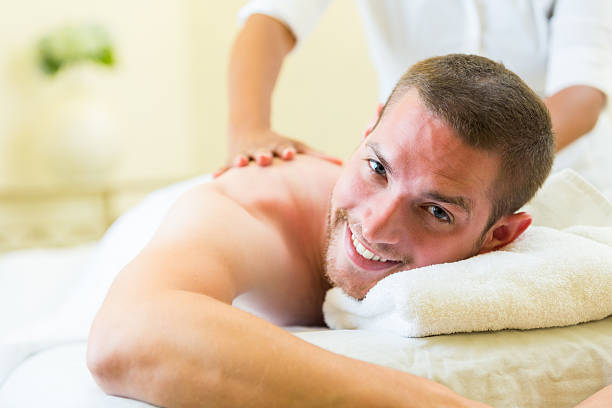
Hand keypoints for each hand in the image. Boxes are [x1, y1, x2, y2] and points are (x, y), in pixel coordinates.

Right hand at [214, 129, 342, 177]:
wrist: (248, 130)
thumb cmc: (280, 145)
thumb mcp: (298, 146)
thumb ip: (318, 157)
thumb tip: (343, 164)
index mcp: (279, 147)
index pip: (284, 149)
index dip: (286, 151)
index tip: (288, 154)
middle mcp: (261, 150)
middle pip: (262, 153)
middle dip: (263, 156)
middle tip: (264, 159)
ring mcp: (245, 154)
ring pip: (242, 158)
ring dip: (240, 161)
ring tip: (239, 164)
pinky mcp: (232, 159)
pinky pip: (225, 167)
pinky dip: (221, 171)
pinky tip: (215, 178)